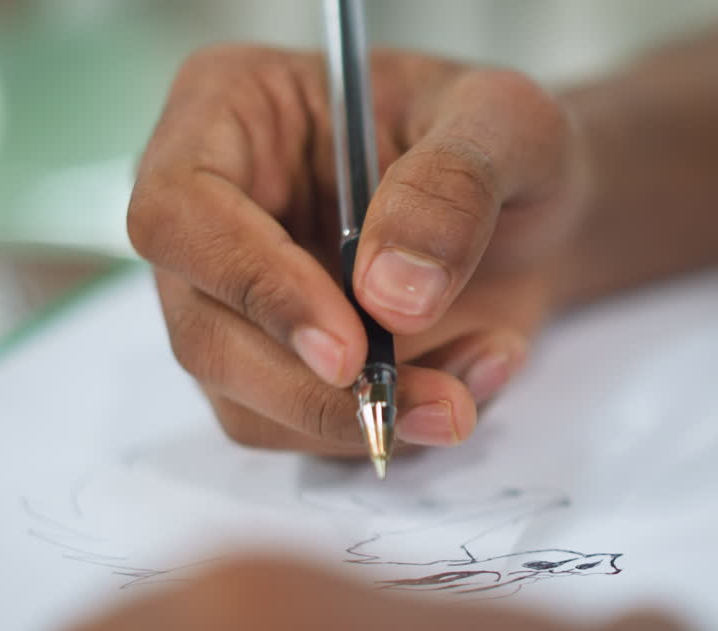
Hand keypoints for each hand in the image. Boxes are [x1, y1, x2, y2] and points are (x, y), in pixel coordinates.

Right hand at [128, 47, 589, 455]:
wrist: (537, 212)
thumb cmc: (505, 142)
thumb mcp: (506, 121)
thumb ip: (453, 186)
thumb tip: (387, 296)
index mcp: (230, 112)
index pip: (180, 212)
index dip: (254, 286)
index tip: (349, 346)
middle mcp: (212, 212)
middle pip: (201, 329)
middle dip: (314, 389)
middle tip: (434, 405)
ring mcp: (236, 300)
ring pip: (247, 402)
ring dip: (362, 420)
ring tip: (473, 385)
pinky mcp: (279, 366)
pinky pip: (307, 432)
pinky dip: (393, 429)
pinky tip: (469, 377)